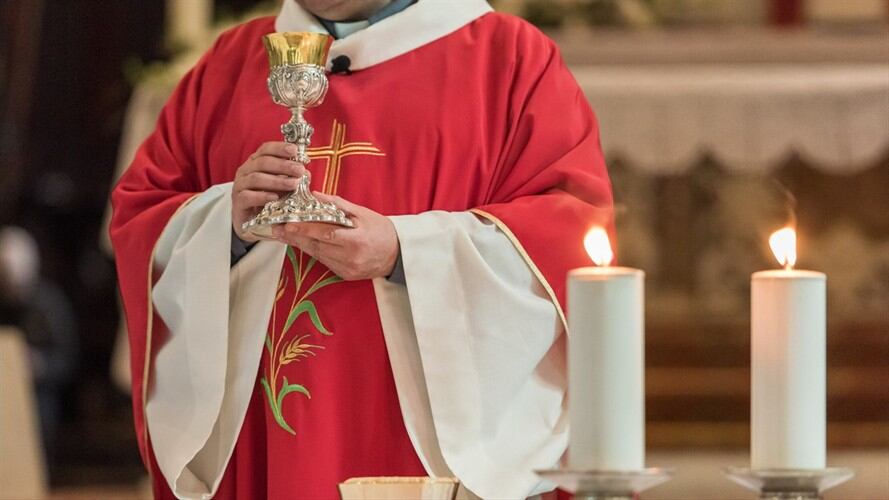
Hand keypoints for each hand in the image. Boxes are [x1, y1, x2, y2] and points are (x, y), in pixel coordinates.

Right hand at [232, 142, 305, 241]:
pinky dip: (262, 196)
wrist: (250, 221)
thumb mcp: (281, 186)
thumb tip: (306, 173)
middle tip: (299, 170)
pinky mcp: (238, 201)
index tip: (295, 150)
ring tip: (293, 184)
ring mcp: (240, 185)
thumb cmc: (266, 199)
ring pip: (256, 178)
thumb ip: (292, 178)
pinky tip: (275, 197)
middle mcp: (246, 171)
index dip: (280, 148)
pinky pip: (248, 196)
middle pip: (263, 162)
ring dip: (277, 181)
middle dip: (283, 165)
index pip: (266, 149)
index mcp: (256, 162)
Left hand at [271, 192, 399, 280]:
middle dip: (295, 237)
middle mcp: (350, 258)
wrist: (398, 254)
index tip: (288, 224)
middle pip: (316, 246)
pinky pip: (325, 261)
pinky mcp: (345, 275)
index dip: (305, 229)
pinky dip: (314, 251)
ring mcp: (347, 269)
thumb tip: (316, 195)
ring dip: (301, 244)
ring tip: (285, 234)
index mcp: (356, 241)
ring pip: (317, 255)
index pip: (325, 234)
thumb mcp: (362, 213)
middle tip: (277, 228)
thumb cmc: (381, 230)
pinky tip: (303, 243)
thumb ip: (337, 205)